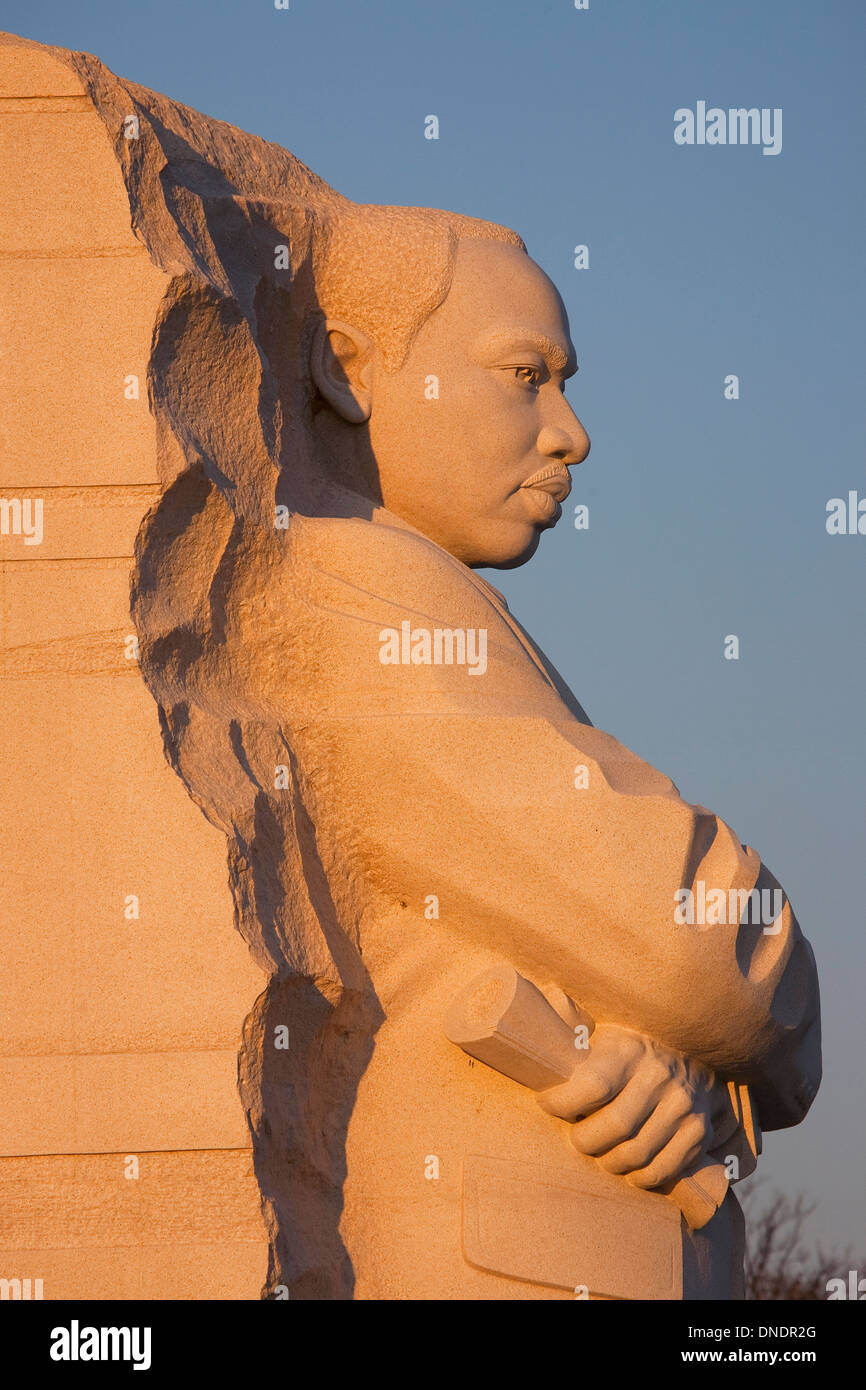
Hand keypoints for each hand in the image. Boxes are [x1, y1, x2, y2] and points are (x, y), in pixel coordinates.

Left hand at [536, 1023, 728, 1190]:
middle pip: (614, 1127)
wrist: (689, 1052)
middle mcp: (659, 1075)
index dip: (562, 1103)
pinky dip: (640, 1178)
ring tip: (600, 1154)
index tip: (546, 1104)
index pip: (592, 1086)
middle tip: (576, 1139)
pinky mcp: (698, 1131)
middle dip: (585, 1141)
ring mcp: (682, 1105)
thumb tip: (527, 1059)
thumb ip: (570, 1051)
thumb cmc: (627, 1050)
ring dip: (610, 1162)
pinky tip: (628, 1170)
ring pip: (636, 1153)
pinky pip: (664, 1169)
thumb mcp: (601, 1037)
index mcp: (628, 1050)